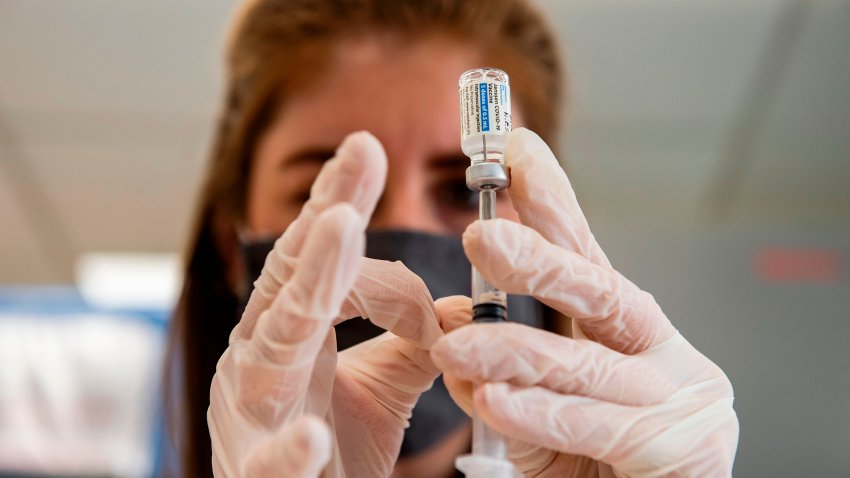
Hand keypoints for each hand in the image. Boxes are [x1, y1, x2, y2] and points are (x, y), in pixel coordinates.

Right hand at [208, 132, 471, 476]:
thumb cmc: (333, 457)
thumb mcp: (381, 390)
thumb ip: (413, 342)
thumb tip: (459, 302)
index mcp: (287, 336)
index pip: (311, 259)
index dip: (335, 204)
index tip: (367, 149)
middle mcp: (259, 365)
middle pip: (290, 284)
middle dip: (324, 228)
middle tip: (360, 165)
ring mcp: (253, 420)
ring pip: (274, 349)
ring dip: (308, 292)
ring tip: (341, 231)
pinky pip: (272, 462)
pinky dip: (289, 447)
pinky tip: (312, 434)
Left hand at [431, 128, 738, 476]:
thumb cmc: (596, 467)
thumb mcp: (541, 409)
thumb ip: (506, 370)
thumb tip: (453, 331)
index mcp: (625, 331)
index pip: (586, 257)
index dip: (553, 202)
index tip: (516, 149)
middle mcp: (660, 351)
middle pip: (600, 292)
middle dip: (540, 258)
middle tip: (482, 233)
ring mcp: (679, 396)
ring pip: (587, 364)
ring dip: (515, 351)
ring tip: (457, 348)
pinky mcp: (685, 450)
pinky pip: (595, 427)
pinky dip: (540, 415)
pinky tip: (494, 400)